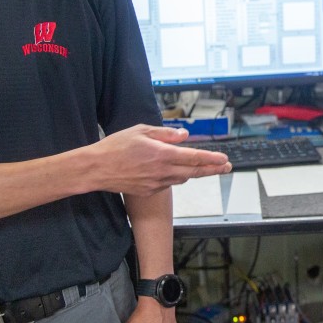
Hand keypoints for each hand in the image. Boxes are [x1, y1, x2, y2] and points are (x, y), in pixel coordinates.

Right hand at [87, 124, 230, 195]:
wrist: (96, 169)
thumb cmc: (116, 146)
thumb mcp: (141, 131)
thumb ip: (165, 133)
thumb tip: (184, 135)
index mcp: (161, 154)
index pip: (193, 157)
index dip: (212, 159)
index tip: (224, 159)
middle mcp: (162, 170)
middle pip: (194, 171)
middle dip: (213, 169)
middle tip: (226, 167)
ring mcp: (156, 183)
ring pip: (182, 178)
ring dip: (193, 172)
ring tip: (202, 167)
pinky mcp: (149, 191)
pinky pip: (168, 184)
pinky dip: (175, 177)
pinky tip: (174, 171)